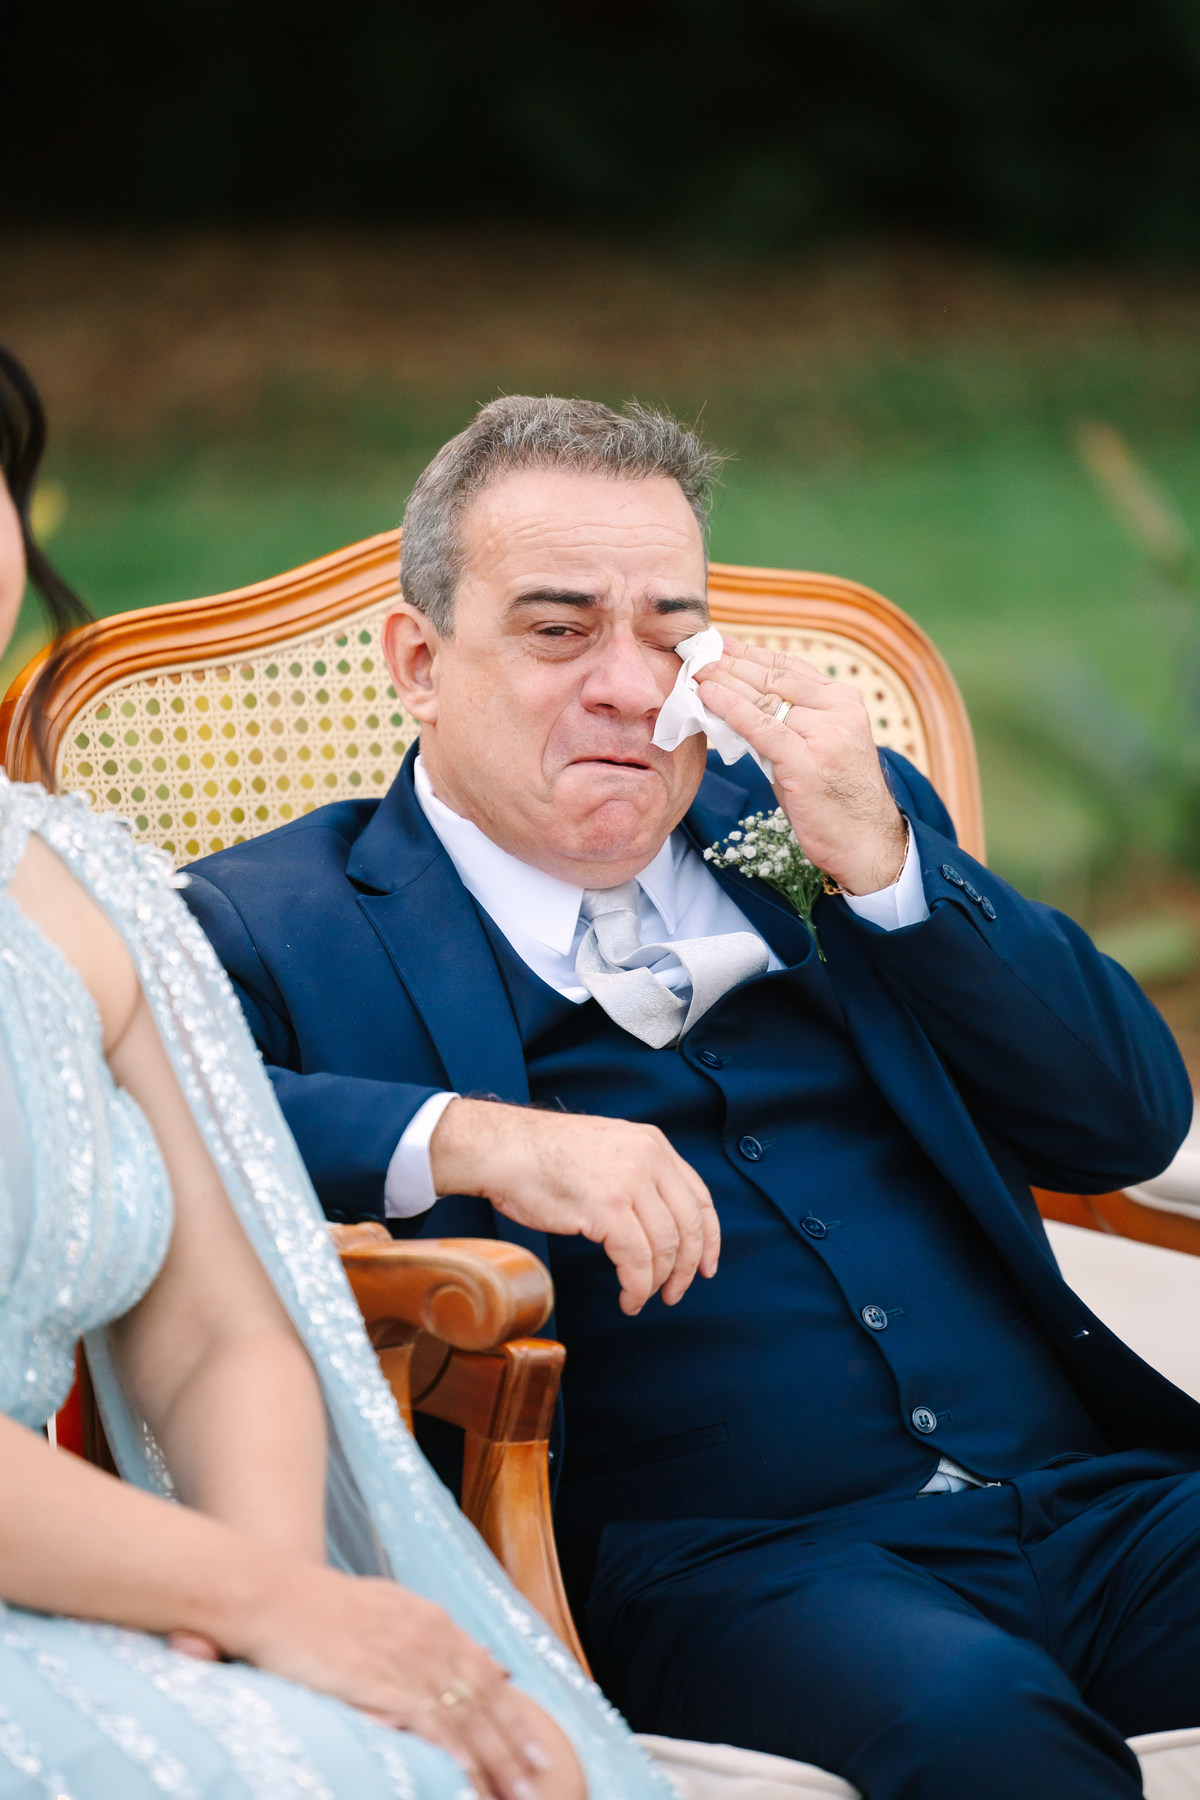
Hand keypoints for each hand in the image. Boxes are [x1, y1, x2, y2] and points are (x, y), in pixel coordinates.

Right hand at [227, 1563, 568, 1799]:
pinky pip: (431, 1728)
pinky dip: (456, 1757)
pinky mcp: (385, 1684)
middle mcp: (430, 1638)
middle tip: (540, 1775)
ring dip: (495, 1761)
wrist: (273, 1596)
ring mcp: (410, 1660)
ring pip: (466, 1720)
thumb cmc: (317, 1606)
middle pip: (485, 1700)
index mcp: (430, 1620)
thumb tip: (472, 1654)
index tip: (535, 1742)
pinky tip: (469, 1781)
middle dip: (516, 1743)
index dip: (513, 1712)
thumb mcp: (384, 1606)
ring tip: (516, 1793)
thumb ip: (427, 1631)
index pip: (485, 1673)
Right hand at [431, 1099, 719, 1314]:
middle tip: (675, 1293)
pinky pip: (637, 1261)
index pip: (699, 1197)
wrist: (502, 1148)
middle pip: (689, 1226)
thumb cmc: (542, 1155)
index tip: (707, 1265)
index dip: (708, 1238)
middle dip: (687, 1268)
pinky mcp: (607, 1208)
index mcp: (653, 1144)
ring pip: (665, 1248)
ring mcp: (629, 1182)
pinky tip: (627, 1298)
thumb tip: (657, 1218)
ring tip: (641, 1297)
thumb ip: (638, 1173)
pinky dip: (637, 1287)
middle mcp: (648, 1159)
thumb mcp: (607, 1148)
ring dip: (657, 1282)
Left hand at [696, 636, 906, 894]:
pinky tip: (709, 696)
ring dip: (725, 682)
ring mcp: (824, 735)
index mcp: (843, 700)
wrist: (865, 842)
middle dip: (732, 664)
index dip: (751, 654)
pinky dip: (731, 709)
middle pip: (775, 678)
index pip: (789, 667)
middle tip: (699, 652)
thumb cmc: (834, 798)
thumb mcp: (815, 747)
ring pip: (765, 698)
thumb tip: (737, 701)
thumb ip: (787, 722)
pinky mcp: (806, 762)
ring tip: (696, 669)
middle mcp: (838, 711)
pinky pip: (760, 727)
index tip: (720, 644)